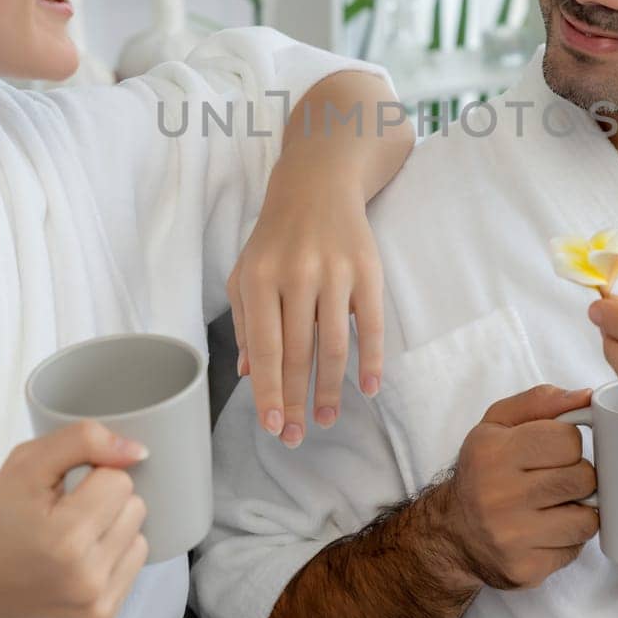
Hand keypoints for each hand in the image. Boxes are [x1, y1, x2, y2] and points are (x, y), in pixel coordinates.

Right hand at [0, 422, 150, 617]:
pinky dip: (111, 557)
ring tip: (70, 539)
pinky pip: (133, 565)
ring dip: (111, 530)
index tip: (62, 491)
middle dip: (104, 502)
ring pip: (139, 536)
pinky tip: (77, 561)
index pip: (119, 480)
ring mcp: (95, 604)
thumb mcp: (25, 463)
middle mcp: (85, 578)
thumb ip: (83, 439)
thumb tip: (138, 451)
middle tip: (62, 515)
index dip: (91, 476)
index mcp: (66, 539)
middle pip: (135, 507)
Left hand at [227, 171, 383, 448]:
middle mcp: (295, 275)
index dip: (269, 391)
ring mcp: (334, 272)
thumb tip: (249, 374)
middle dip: (296, 401)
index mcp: (259, 278)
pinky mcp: (368, 270)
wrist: (318, 181)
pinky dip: (371, 359)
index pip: (265, 348)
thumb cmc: (276, 235)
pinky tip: (368, 388)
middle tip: (296, 436)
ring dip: (330, 389)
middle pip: (298, 354)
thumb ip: (245, 321)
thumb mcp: (247, 271)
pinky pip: (371, 323)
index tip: (272, 426)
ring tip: (325, 420)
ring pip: (333, 345)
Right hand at [435, 385, 600, 590]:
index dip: (567, 444)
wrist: (453, 532)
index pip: (568, 440)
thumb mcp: (498, 423)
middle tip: (556, 479)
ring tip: (556, 505)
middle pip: (582, 478)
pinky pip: (576, 549)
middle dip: (577, 476)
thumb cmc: (484, 471)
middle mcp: (498, 494)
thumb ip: (540, 402)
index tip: (552, 452)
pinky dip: (569, 539)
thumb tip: (585, 396)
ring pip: (587, 518)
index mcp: (493, 452)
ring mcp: (512, 536)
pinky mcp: (525, 568)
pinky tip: (546, 530)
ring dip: (579, 509)